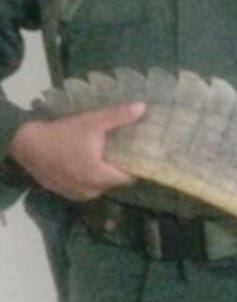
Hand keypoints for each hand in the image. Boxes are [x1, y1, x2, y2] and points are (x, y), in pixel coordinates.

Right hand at [8, 103, 144, 200]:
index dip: (138, 167)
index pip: (128, 178)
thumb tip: (143, 108)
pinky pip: (86, 187)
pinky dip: (92, 179)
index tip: (145, 155)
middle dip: (122, 170)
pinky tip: (93, 163)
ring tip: (112, 157)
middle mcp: (89, 190)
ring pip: (100, 186)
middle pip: (114, 182)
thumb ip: (119, 116)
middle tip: (130, 153)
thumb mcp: (93, 122)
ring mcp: (75, 193)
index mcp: (98, 176)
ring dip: (106, 175)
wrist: (26, 144)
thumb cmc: (63, 134)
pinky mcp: (64, 192)